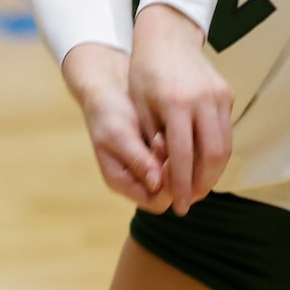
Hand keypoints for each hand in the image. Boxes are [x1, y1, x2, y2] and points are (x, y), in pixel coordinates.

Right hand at [61, 42, 170, 210]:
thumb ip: (137, 160)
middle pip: (173, 193)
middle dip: (177, 172)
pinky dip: (182, 146)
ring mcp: (151, 166)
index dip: (170, 187)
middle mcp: (138, 180)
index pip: (157, 202)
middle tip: (171, 144)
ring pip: (180, 177)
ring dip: (181, 158)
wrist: (108, 87)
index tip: (171, 160)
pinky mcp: (160, 151)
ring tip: (166, 134)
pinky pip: (181, 158)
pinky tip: (175, 127)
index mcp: (123, 182)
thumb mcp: (117, 135)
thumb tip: (157, 184)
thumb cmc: (106, 111)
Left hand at [128, 4, 232, 215]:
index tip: (179, 206)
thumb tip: (161, 180)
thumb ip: (152, 143)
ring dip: (214, 172)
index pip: (183, 157)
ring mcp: (219, 96)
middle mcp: (202, 100)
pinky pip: (226, 132)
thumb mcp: (139, 107)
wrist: (167, 35)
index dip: (182, 186)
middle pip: (212, 156)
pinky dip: (217, 153)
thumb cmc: (144, 73)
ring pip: (225, 146)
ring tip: (199, 188)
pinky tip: (205, 165)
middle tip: (192, 201)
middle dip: (203, 184)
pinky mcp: (227, 94)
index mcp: (176, 104)